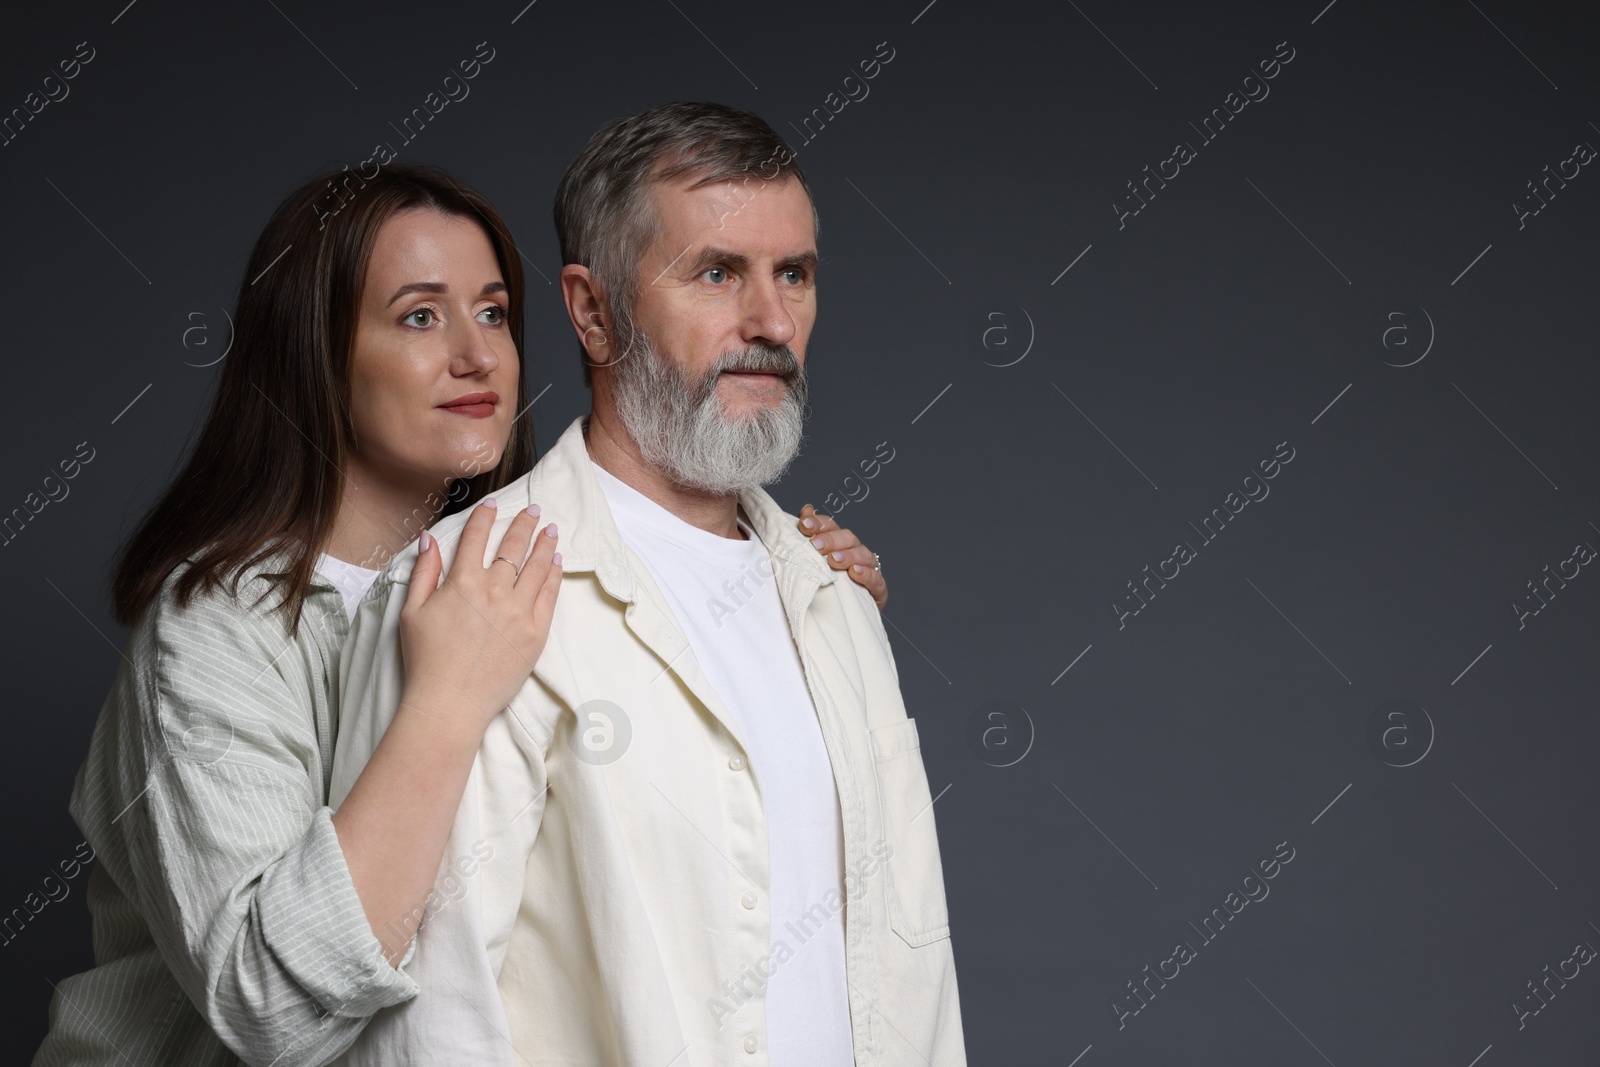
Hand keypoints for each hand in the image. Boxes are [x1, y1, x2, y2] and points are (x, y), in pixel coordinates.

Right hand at [398, 498, 562, 730]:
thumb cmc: (426, 660)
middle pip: (513, 547)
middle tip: (534, 510)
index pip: (477, 538)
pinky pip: (550, 595)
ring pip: (537, 566)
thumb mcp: (412, 611)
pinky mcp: (536, 632)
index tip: (493, 503)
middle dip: (524, 524)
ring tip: (551, 530)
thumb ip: (424, 572)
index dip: (485, 517)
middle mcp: (494, 591)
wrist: (451, 702)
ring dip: (545, 544)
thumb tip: (428, 540)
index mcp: (462, 582)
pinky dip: (554, 574)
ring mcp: (518, 611)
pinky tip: (557, 562)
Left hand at [799, 503, 886, 609]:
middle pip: (847, 538)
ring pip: (863, 555)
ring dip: (848, 556)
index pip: (830, 526)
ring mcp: (869, 568)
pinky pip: (876, 578)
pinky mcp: (877, 588)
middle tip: (816, 546)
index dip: (819, 523)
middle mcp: (854, 551)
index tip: (805, 524)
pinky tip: (855, 573)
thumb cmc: (827, 584)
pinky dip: (866, 574)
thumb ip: (809, 535)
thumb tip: (806, 509)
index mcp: (838, 542)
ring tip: (833, 560)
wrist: (843, 613)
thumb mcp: (812, 561)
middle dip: (831, 540)